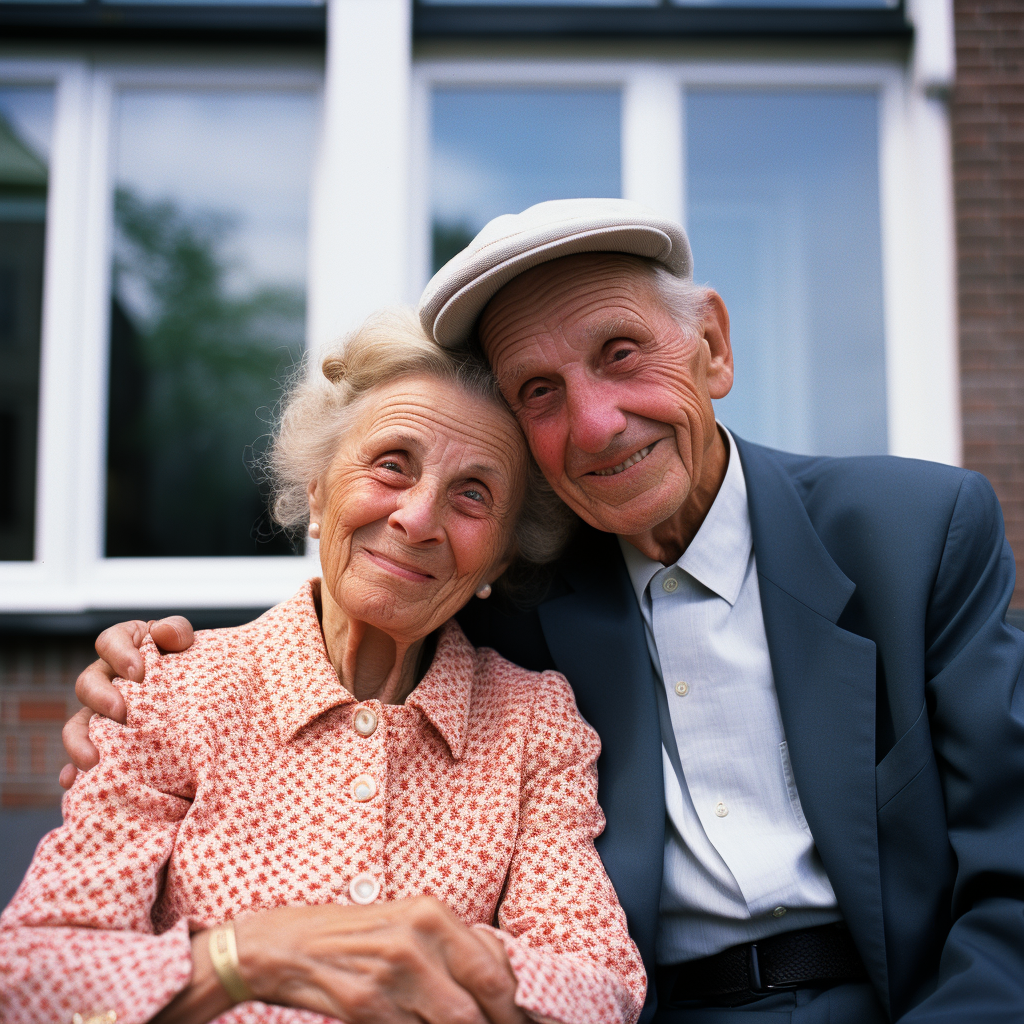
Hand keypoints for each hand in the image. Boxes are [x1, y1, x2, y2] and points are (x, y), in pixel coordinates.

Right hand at [59, 616, 194, 787]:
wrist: (209, 694)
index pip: (109, 642)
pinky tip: (73, 782)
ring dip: (80, 741)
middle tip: (121, 713)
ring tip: (93, 759)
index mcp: (125, 648)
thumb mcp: (187, 642)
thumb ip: (177, 630)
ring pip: (79, 724)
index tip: (138, 672)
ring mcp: (104, 714)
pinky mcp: (108, 742)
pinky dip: (73, 769)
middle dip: (101, 698)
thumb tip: (163, 632)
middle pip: (88, 684)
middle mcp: (108, 680)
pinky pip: (84, 756)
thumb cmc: (192, 662)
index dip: (119, 654)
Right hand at [234, 897, 527, 1023]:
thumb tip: (503, 973)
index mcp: (432, 913)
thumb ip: (452, 943)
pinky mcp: (365, 1006)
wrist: (284, 945)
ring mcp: (389, 976)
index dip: (514, 1007)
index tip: (523, 1022)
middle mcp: (416, 940)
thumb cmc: (354, 934)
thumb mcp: (407, 920)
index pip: (493, 970)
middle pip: (476, 1008)